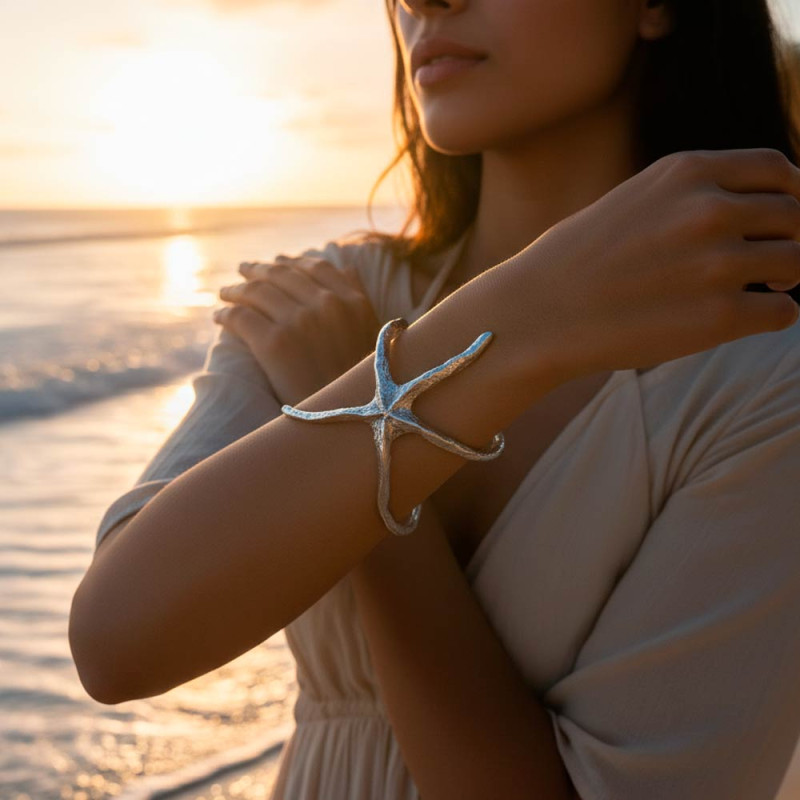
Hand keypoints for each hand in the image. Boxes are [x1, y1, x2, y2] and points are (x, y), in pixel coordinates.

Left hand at [213, 254, 381, 405]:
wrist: (347, 424)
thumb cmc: (358, 384)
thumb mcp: (371, 334)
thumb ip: (358, 296)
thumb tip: (347, 266)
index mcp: (354, 301)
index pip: (315, 267)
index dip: (291, 263)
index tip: (275, 262)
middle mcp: (328, 305)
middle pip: (281, 275)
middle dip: (257, 271)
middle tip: (242, 271)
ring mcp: (300, 322)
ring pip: (256, 292)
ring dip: (236, 290)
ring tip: (225, 294)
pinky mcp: (274, 344)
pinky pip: (240, 317)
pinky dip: (226, 314)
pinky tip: (219, 317)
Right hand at [505, 148, 799, 381]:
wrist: (537, 314)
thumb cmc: (576, 262)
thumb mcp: (634, 200)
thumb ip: (691, 196)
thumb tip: (750, 210)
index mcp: (688, 172)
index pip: (777, 170)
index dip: (790, 194)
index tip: (782, 218)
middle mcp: (710, 210)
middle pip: (793, 217)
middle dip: (789, 240)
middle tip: (775, 266)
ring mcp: (719, 264)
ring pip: (795, 263)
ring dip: (784, 279)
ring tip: (759, 291)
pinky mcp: (720, 317)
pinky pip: (784, 312)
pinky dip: (775, 316)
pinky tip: (744, 319)